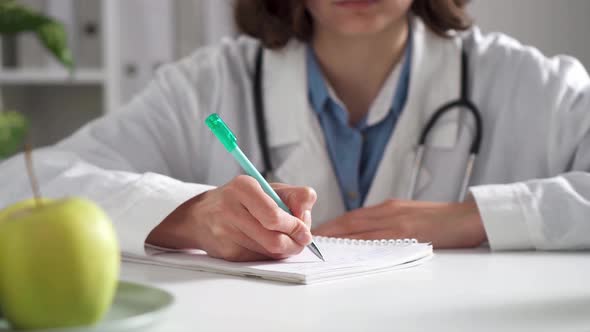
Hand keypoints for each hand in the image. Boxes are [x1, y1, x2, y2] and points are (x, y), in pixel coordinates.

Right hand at [146, 175, 316, 260]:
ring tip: (284, 239)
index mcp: (244, 187)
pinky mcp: (225, 253)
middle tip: (301, 240)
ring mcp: (225, 233)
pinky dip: (269, 255)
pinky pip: (259, 260)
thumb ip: (294, 196)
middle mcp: (231, 209)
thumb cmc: (241, 200)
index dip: (295, 226)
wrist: (201, 216)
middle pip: (274, 239)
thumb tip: (307, 210)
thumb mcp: (267, 189)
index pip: (275, 216)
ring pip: (268, 252)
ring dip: (284, 250)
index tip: (304, 230)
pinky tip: (265, 244)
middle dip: (294, 243)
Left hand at [313, 199, 486, 247]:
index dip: (333, 225)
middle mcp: (388, 211)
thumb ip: (389, 222)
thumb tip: (368, 235)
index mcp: (388, 208)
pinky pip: (377, 239)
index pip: (353, 217)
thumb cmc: (442, 219)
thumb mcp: (410, 215)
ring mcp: (396, 221)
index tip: (317, 233)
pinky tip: (347, 249)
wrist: (468, 216)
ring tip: (319, 246)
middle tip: (308, 239)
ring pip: (359, 230)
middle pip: (350, 222)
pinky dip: (358, 244)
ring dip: (337, 238)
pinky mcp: (406, 231)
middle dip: (328, 231)